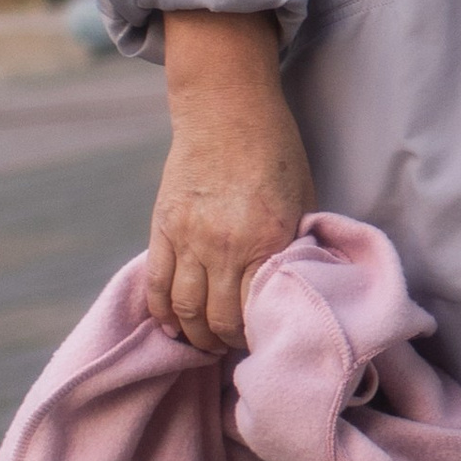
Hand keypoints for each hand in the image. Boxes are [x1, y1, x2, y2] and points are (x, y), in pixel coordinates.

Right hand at [148, 12, 311, 352]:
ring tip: (207, 342)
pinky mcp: (163, 227)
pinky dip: (162, 311)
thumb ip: (292, 248)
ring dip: (195, 334)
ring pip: (185, 308)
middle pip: (218, 319)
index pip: (258, 312)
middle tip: (236, 349)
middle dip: (228, 342)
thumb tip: (291, 292)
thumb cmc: (276, 154)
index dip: (261, 336)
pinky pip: (158, 283)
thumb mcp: (302, 202)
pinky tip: (172, 326)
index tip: (267, 343)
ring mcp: (188, 237)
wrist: (227, 110)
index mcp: (266, 241)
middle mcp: (224, 246)